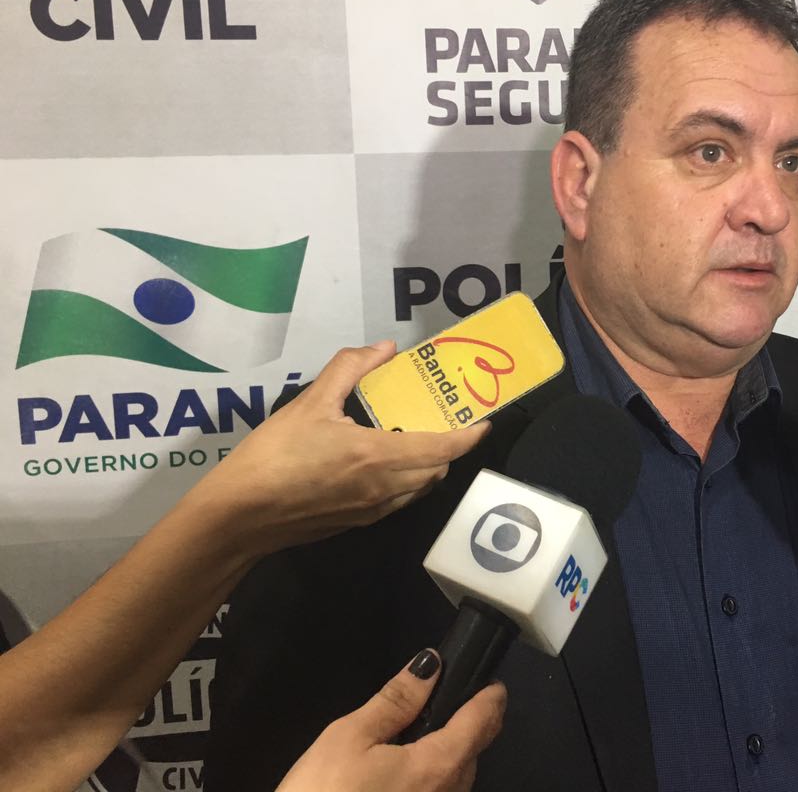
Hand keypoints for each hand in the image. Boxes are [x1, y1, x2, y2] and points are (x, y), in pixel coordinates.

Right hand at [186, 342, 490, 554]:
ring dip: (429, 466)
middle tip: (446, 421)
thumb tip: (384, 349)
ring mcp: (372, 510)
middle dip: (450, 448)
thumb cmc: (274, 456)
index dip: (469, 436)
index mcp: (379, 456)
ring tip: (418, 438)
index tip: (484, 421)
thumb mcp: (309, 402)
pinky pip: (397, 500)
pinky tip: (384, 463)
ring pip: (419, 488)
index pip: (443, 448)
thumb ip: (349, 370)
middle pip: (437, 469)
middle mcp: (385, 488)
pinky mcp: (356, 523)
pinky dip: (406, 480)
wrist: (238, 517)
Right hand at [277, 650, 506, 791]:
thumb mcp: (350, 738)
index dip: (490, 696)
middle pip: (475, 752)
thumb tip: (430, 666)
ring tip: (429, 734)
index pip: (483, 722)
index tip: (490, 682)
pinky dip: (434, 780)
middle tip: (455, 701)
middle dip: (472, 724)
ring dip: (454, 754)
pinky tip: (407, 774)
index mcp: (438, 766)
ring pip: (459, 779)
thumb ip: (396, 700)